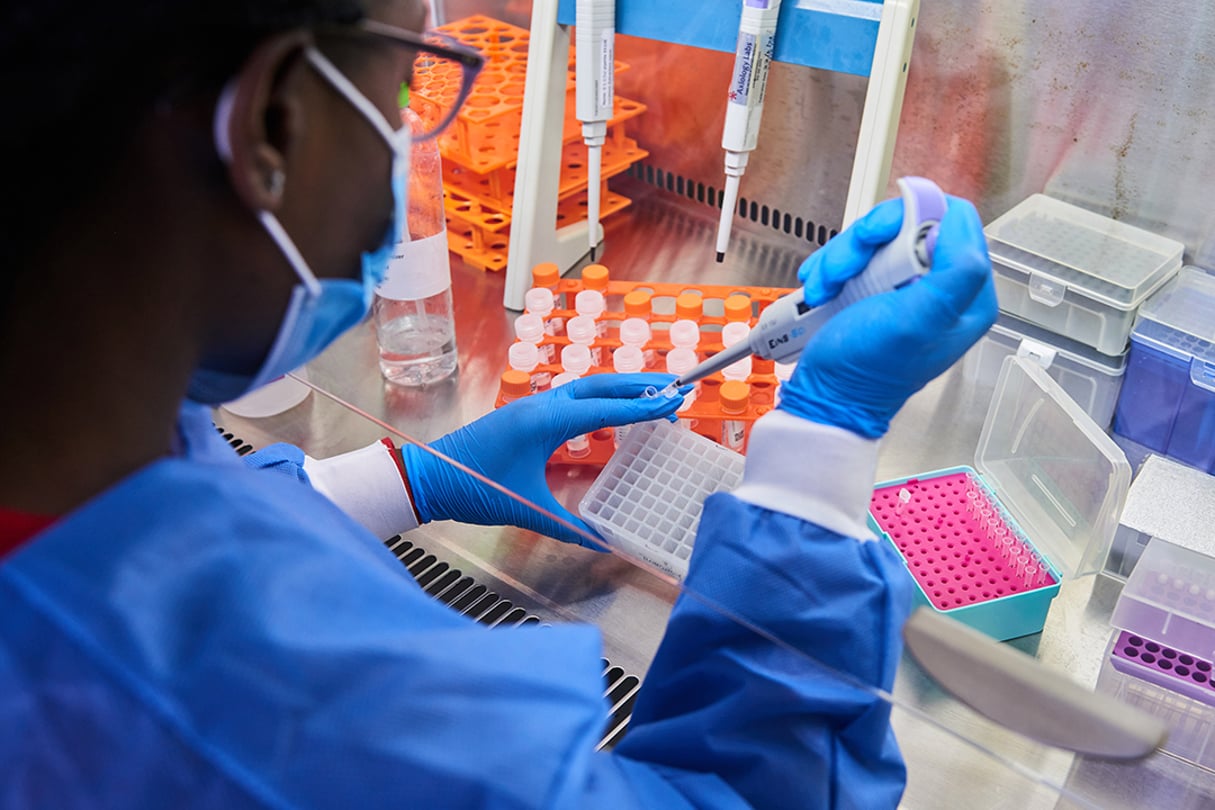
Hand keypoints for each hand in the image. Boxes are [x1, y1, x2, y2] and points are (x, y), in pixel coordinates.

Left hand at [402, 373, 683, 546]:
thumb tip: (604, 544)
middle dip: (641, 385)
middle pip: (602, 385)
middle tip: (677, 385)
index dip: (644, 407)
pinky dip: (602, 399)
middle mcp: (542, 405)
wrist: (429, 476)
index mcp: (545, 421)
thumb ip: (568, 527)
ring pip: (588, 388)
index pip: (606, 408)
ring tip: (655, 393)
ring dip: (623, 389)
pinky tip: (615, 411)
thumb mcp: (525, 508)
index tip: (676, 401)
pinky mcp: (528, 414)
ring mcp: (534, 406)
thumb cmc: (472, 488)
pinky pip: (574, 398)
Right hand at [778, 195, 996, 437]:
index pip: (957, 222)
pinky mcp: (878, 288)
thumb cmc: (868, 371)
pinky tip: (823, 288)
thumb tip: (953, 228)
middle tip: (847, 265)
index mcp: (968, 296)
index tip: (882, 235)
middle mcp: (942, 288)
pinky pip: (858, 256)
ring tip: (828, 285)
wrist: (827, 396)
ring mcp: (907, 287)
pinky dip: (834, 266)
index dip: (917, 217)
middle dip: (869, 239)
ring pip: (879, 238)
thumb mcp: (917, 323)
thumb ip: (953, 274)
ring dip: (844, 255)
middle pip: (911, 223)